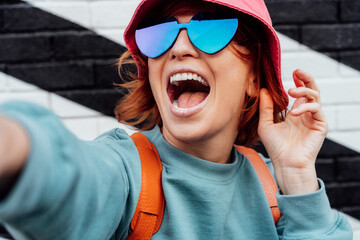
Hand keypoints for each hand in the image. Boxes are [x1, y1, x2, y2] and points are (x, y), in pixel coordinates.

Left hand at [258, 69, 327, 194]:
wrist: (286, 163)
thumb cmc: (276, 147)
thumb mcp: (266, 124)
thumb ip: (266, 108)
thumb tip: (264, 89)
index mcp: (295, 113)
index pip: (300, 93)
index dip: (298, 81)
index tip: (292, 72)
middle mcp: (305, 114)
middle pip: (311, 90)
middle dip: (306, 78)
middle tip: (297, 71)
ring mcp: (314, 118)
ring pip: (315, 96)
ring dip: (304, 90)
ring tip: (291, 90)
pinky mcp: (320, 125)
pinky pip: (316, 109)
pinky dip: (305, 107)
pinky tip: (293, 113)